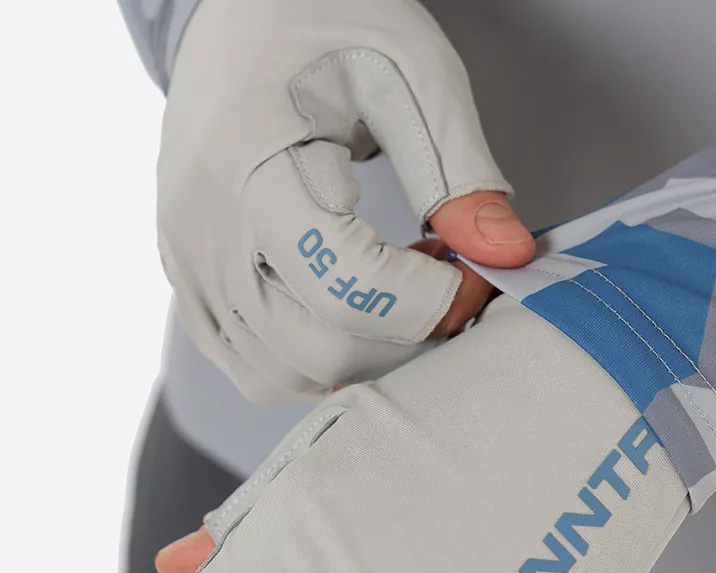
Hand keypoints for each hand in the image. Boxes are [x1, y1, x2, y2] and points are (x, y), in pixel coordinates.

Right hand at [159, 0, 533, 401]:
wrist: (236, 14)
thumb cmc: (325, 25)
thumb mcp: (414, 72)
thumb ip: (462, 170)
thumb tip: (505, 258)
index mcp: (252, 165)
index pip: (349, 290)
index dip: (433, 303)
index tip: (474, 274)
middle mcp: (205, 230)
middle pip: (324, 348)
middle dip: (407, 332)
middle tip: (441, 274)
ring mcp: (189, 266)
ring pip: (289, 374)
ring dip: (365, 352)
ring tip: (391, 283)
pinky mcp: (189, 285)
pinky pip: (256, 368)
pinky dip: (316, 358)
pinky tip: (346, 305)